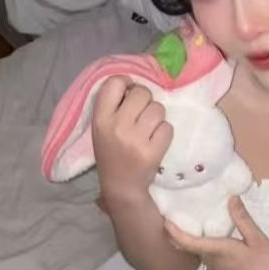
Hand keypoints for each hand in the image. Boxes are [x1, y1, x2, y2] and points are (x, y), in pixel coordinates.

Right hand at [91, 77, 172, 208]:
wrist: (121, 186)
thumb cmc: (111, 152)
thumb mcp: (102, 127)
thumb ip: (113, 105)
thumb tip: (133, 83)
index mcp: (100, 119)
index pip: (114, 83)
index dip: (126, 83)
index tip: (129, 92)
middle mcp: (117, 126)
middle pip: (142, 93)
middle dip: (146, 100)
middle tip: (141, 113)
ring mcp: (136, 139)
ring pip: (158, 108)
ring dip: (157, 116)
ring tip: (148, 128)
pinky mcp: (153, 151)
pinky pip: (168, 127)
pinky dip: (164, 132)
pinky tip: (155, 141)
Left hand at [165, 197, 268, 269]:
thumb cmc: (268, 265)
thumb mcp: (258, 239)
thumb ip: (242, 219)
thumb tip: (231, 198)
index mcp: (218, 252)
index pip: (188, 242)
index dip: (174, 232)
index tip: (165, 220)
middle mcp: (213, 264)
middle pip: (193, 248)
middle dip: (185, 234)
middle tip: (182, 216)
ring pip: (202, 256)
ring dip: (198, 243)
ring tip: (199, 226)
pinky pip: (210, 263)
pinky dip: (208, 252)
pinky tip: (218, 244)